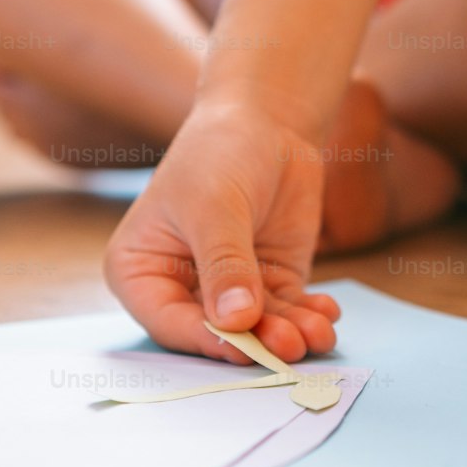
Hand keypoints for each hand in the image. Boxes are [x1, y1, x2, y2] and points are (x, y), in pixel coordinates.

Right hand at [104, 99, 340, 360]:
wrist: (267, 120)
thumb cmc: (219, 152)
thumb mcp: (215, 207)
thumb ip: (224, 264)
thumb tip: (237, 320)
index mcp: (141, 270)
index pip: (169, 320)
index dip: (207, 339)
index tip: (242, 347)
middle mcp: (181, 288)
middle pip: (216, 333)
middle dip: (257, 342)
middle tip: (290, 346)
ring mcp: (229, 288)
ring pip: (257, 328)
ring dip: (287, 335)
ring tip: (316, 333)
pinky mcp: (269, 281)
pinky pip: (286, 311)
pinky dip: (306, 317)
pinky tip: (325, 315)